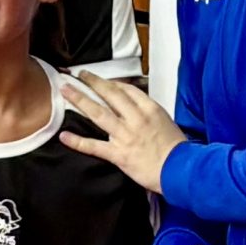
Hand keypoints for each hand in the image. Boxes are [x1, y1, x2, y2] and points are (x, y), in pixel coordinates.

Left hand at [58, 76, 185, 193]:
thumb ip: (148, 112)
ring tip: (66, 90)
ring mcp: (125, 135)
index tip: (100, 80)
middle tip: (79, 75)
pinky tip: (64, 136)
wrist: (181, 169)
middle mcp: (136, 119)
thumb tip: (134, 106)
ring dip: (80, 100)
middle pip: (110, 95)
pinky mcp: (119, 154)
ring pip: (98, 113)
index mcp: (150, 109)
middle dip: (92, 82)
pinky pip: (94, 146)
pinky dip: (77, 141)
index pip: (126, 89)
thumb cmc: (176, 148)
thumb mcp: (165, 121)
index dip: (111, 83)